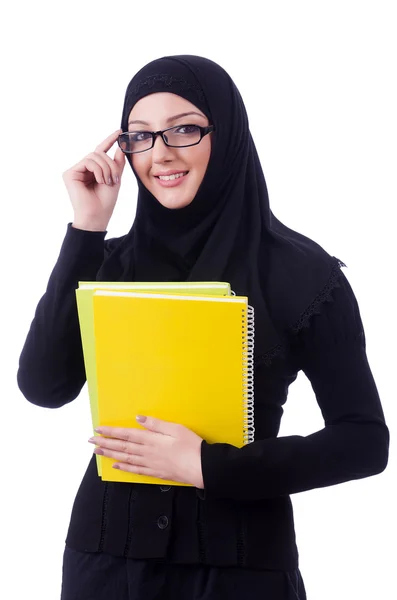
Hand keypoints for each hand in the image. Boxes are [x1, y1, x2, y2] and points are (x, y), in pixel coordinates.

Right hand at [62, 129, 125, 230]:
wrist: (97, 216)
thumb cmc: (105, 202)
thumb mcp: (115, 179)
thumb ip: (117, 163)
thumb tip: (121, 147)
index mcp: (94, 170)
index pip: (101, 151)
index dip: (110, 140)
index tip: (120, 132)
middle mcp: (83, 168)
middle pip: (99, 153)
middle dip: (111, 165)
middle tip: (114, 179)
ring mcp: (76, 170)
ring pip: (95, 156)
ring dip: (106, 168)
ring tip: (107, 182)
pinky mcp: (69, 173)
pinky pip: (88, 161)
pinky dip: (97, 170)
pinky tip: (99, 180)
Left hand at [89, 416, 203, 487]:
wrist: (200, 467)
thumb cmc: (191, 445)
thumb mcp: (175, 428)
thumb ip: (156, 424)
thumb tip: (138, 418)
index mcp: (151, 439)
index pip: (126, 434)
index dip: (111, 431)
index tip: (98, 429)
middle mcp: (147, 452)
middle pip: (122, 447)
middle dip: (105, 443)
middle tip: (91, 441)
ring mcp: (150, 463)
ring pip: (125, 458)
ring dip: (110, 454)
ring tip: (98, 452)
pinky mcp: (155, 472)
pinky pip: (135, 470)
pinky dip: (124, 468)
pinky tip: (117, 466)